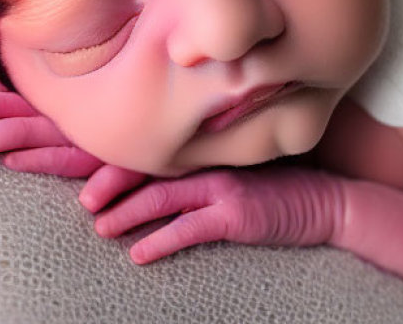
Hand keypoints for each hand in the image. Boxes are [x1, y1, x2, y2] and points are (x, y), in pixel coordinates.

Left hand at [0, 49, 102, 176]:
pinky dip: (35, 157)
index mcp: (24, 91)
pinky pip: (60, 155)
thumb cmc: (75, 117)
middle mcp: (39, 103)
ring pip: (16, 128)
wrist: (131, 124)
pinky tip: (11, 162)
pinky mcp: (87, 152)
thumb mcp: (29, 98)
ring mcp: (62, 127)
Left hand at [91, 166, 340, 263]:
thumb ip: (194, 171)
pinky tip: (139, 255)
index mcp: (199, 149)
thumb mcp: (229, 173)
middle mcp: (205, 161)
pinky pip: (191, 228)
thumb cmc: (274, 189)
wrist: (325, 200)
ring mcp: (220, 185)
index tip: (78, 165)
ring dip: (127, 213)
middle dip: (106, 180)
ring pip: (161, 195)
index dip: (110, 154)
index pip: (145, 146)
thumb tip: (153, 184)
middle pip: (143, 166)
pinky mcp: (236, 214)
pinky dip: (162, 241)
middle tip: (80, 198)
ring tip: (101, 227)